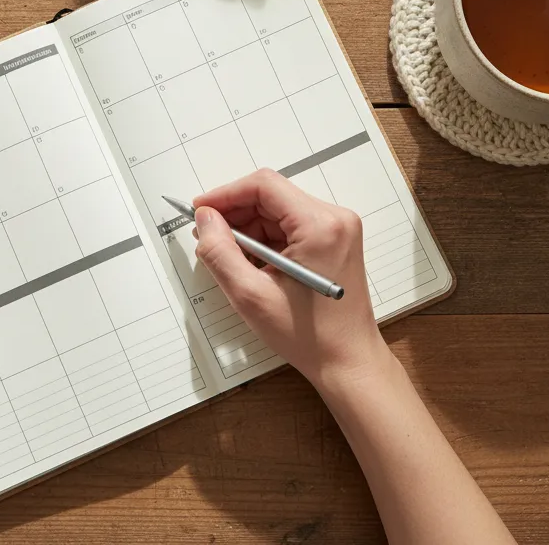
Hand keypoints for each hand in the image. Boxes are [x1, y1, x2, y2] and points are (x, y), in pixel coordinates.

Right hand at [193, 169, 389, 390]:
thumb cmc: (310, 337)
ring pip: (277, 211)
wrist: (348, 363)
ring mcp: (337, 229)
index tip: (200, 210)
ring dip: (248, 229)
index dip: (226, 194)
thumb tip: (205, 218)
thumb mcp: (251, 296)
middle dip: (234, 214)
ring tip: (228, 257)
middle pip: (271, 196)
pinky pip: (289, 226)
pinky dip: (264, 240)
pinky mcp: (333, 240)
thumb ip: (220, 252)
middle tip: (207, 236)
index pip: (264, 186)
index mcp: (320, 226)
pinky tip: (250, 263)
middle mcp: (334, 219)